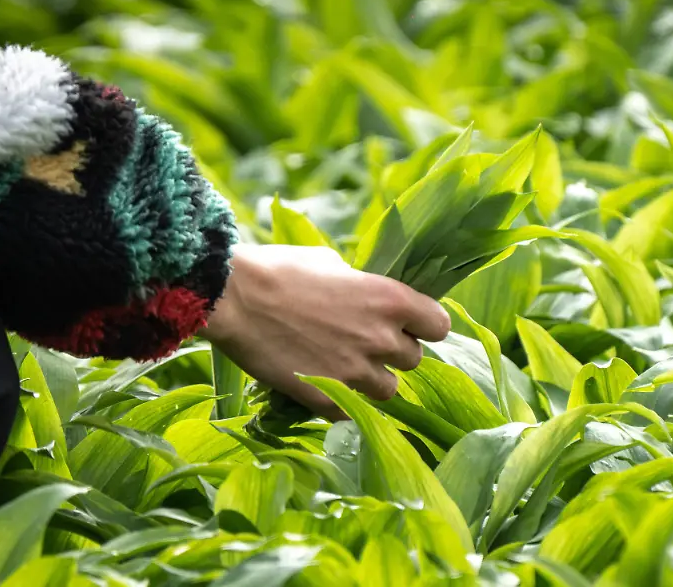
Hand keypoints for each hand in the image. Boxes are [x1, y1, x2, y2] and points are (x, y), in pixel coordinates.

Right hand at [199, 244, 451, 418]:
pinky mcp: (328, 399)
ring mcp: (356, 373)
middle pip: (414, 360)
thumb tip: (363, 294)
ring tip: (344, 367)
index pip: (439, 326)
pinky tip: (321, 382)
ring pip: (389, 390)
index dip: (424, 326)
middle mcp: (382, 338)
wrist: (232, 299)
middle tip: (365, 343)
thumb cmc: (278, 269)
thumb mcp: (330, 262)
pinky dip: (342, 400)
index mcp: (390, 299)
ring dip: (373, 380)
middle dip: (393, 353)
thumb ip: (359, 284)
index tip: (408, 325)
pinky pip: (353, 410)